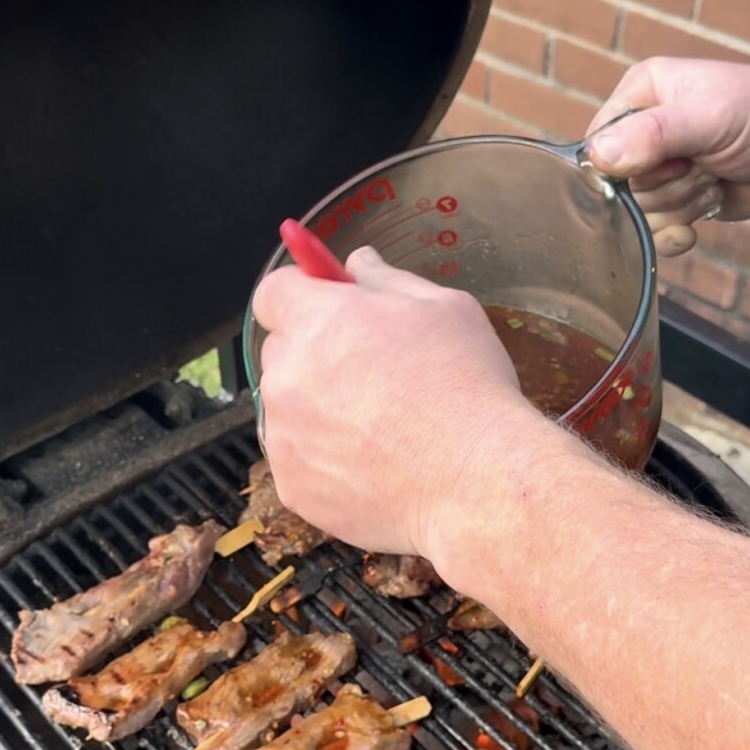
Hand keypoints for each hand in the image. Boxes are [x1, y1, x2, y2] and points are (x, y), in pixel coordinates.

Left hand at [253, 247, 522, 558]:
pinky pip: (299, 460)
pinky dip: (325, 459)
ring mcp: (285, 437)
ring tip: (382, 428)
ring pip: (289, 408)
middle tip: (373, 373)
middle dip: (315, 353)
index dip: (303, 296)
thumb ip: (387, 280)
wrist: (476, 484)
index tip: (331, 308)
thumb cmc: (467, 388)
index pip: (273, 293)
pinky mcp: (292, 487)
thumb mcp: (444, 309)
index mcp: (317, 321)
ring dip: (318, 409)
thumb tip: (357, 262)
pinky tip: (375, 464)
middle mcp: (287, 376)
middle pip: (281, 351)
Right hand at [585, 55, 749, 256]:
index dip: (624, 168)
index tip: (670, 160)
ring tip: (716, 178)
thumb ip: (652, 135)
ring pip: (641, 213)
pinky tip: (704, 218)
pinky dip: (678, 234)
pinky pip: (657, 232)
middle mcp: (644, 133)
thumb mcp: (709, 117)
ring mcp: (664, 170)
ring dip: (683, 205)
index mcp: (639, 97)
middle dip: (667, 187)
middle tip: (705, 166)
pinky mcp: (682, 200)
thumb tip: (597, 158)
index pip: (595, 147)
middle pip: (620, 187)